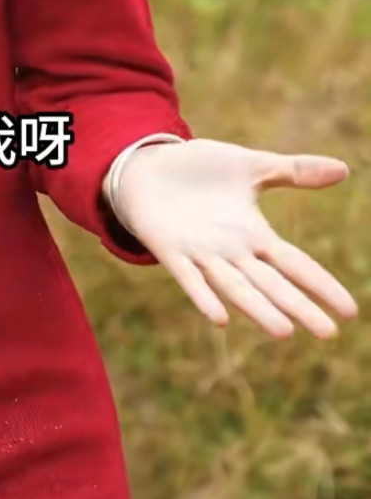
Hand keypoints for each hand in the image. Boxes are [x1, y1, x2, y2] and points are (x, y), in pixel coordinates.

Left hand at [117, 137, 357, 338]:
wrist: (147, 166)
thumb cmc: (200, 169)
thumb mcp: (250, 165)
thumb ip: (293, 171)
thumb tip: (344, 169)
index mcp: (254, 234)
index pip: (296, 264)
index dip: (321, 284)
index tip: (351, 311)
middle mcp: (232, 250)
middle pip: (271, 283)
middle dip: (298, 306)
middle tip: (328, 333)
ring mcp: (201, 253)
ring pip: (234, 286)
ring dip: (257, 308)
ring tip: (284, 332)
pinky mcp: (169, 249)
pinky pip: (188, 277)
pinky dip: (203, 296)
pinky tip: (219, 319)